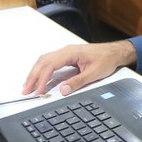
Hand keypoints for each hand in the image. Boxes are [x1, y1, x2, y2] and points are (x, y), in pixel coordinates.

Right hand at [22, 40, 136, 95]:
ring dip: (35, 73)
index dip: (42, 79)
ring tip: (28, 86)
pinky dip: (41, 70)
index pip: (50, 65)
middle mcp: (66, 50)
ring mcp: (66, 52)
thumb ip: (78, 82)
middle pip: (43, 62)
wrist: (114, 52)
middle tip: (26, 91)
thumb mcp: (94, 73)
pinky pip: (50, 62)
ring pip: (44, 60)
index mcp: (71, 52)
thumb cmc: (106, 60)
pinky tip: (39, 78)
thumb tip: (63, 90)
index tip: (38, 91)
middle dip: (33, 76)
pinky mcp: (67, 56)